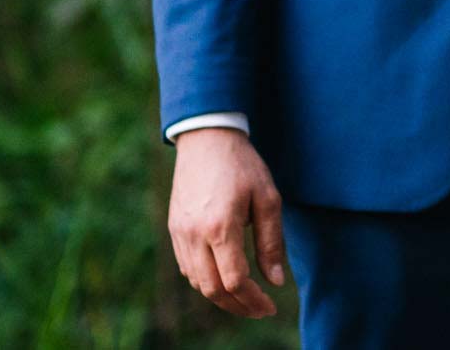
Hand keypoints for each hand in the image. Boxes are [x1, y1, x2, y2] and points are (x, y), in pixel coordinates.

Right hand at [168, 127, 285, 317]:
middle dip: (237, 306)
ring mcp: (179, 234)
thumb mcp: (268, 199)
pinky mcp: (174, 229)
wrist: (207, 139)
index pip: (235, 280)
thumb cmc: (243, 166)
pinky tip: (224, 279)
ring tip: (245, 298)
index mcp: (220, 228)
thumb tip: (275, 282)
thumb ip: (271, 242)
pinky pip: (187, 267)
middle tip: (259, 311)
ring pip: (197, 282)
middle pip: (212, 289)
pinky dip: (205, 281)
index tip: (270, 307)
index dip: (253, 300)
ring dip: (220, 297)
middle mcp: (194, 236)